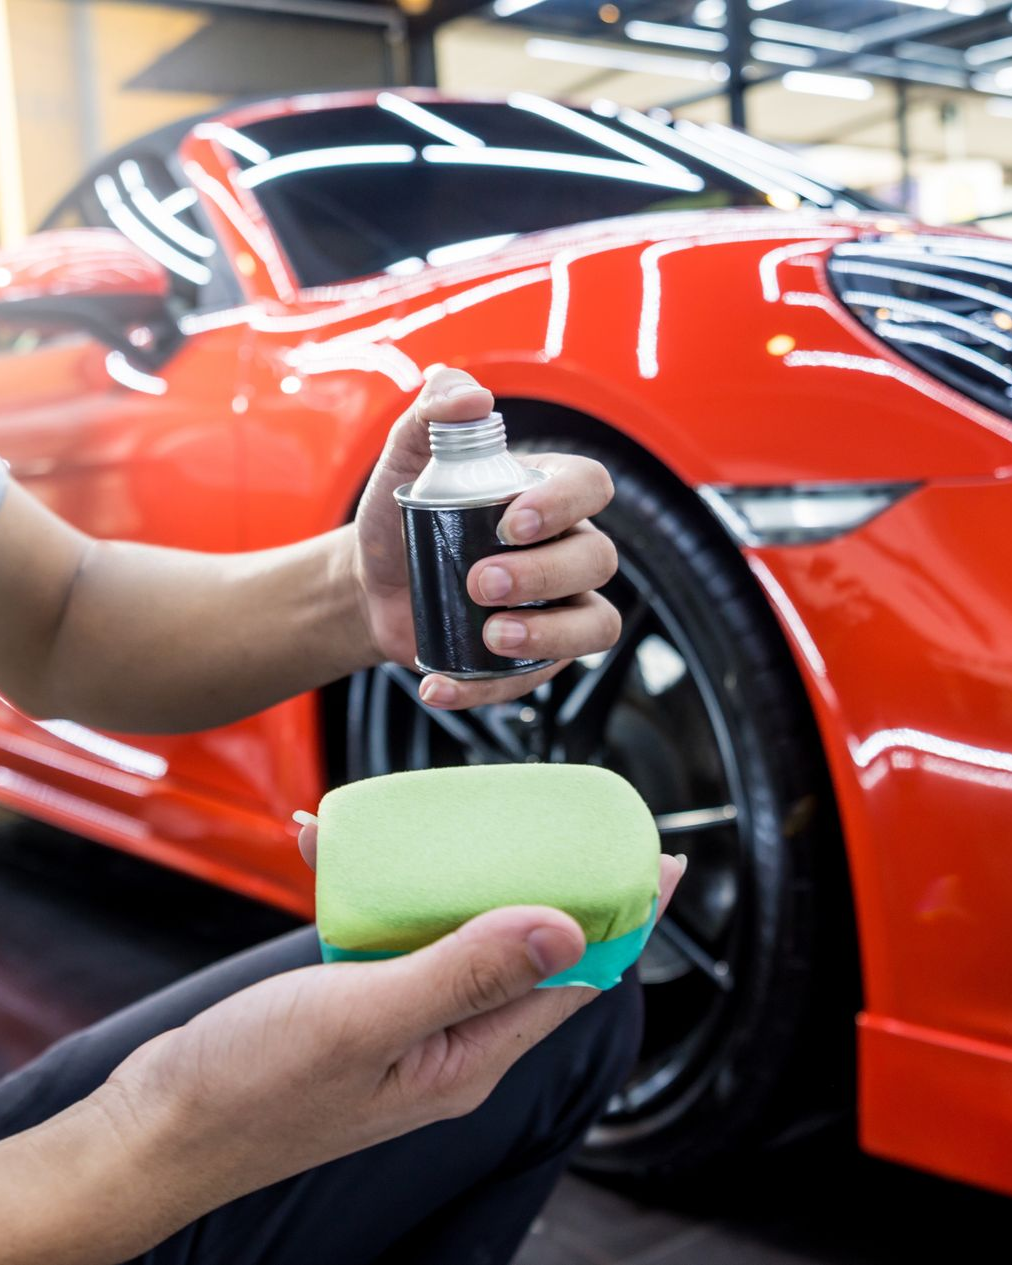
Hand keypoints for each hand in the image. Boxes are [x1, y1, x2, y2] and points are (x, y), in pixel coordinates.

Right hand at [104, 851, 682, 1207]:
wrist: (158, 1122)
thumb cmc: (252, 1090)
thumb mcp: (367, 1020)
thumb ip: (466, 974)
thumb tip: (566, 930)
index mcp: (470, 1057)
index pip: (577, 978)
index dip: (623, 917)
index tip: (656, 860)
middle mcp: (449, 1038)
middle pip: (528, 947)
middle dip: (552, 879)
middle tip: (566, 813)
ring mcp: (404, 1018)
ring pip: (459, 930)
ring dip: (456, 872)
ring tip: (449, 815)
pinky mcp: (359, 1000)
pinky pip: (390, 931)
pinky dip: (374, 886)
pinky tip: (335, 850)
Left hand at [353, 367, 619, 708]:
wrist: (370, 586)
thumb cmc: (401, 517)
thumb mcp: (402, 461)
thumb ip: (427, 414)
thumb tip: (469, 394)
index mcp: (548, 494)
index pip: (590, 485)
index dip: (564, 503)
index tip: (510, 521)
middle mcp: (566, 549)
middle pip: (598, 559)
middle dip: (544, 574)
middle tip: (479, 580)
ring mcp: (558, 608)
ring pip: (596, 625)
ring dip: (549, 636)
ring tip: (490, 637)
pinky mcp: (536, 658)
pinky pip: (537, 680)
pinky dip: (486, 690)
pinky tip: (437, 686)